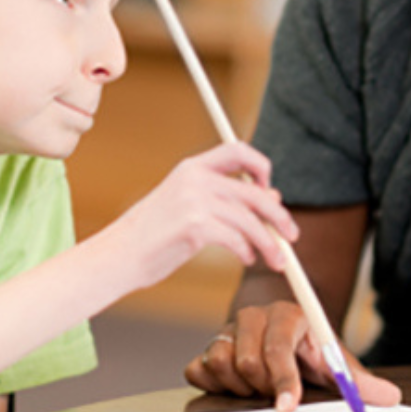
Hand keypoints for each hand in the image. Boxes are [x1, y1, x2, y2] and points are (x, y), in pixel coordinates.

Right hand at [101, 142, 299, 289]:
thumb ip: (223, 198)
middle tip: (292, 236)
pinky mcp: (195, 226)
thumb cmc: (153, 235)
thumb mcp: (186, 206)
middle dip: (279, 216)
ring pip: (250, 220)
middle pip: (254, 192)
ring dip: (269, 243)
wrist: (118, 256)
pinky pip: (237, 239)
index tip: (271, 190)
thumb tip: (271, 198)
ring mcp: (195, 201)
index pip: (237, 151)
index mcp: (192, 167)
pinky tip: (247, 260)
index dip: (261, 166)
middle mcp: (195, 179)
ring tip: (277, 260)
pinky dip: (248, 252)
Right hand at [184, 301, 401, 411]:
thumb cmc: (309, 350)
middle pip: (249, 360)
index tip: (288, 407)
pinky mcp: (206, 346)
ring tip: (259, 387)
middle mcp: (253, 317)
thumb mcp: (334, 360)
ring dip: (241, 387)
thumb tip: (391, 397)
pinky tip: (234, 386)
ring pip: (220, 364)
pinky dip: (215, 385)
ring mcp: (226, 330)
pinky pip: (198, 370)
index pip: (280, 346)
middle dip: (265, 387)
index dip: (284, 379)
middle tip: (278, 394)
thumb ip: (357, 379)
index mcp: (288, 315)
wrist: (281, 333)